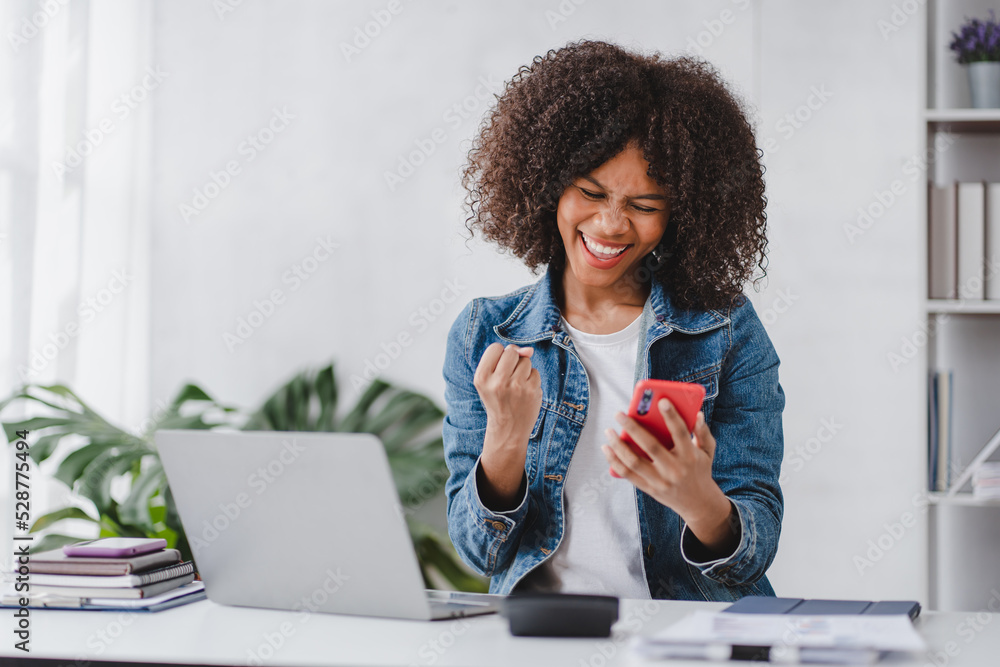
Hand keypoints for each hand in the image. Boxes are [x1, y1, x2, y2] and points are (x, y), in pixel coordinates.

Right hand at [473, 343, 541, 509]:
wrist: (508, 428)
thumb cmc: (498, 399)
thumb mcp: (490, 380)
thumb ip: (504, 358)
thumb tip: (529, 350)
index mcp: (482, 378)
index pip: (495, 348)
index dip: (499, 356)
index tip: (498, 369)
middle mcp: (498, 382)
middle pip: (511, 351)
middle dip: (512, 361)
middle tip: (508, 378)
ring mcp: (517, 387)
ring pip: (525, 361)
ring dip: (523, 370)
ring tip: (516, 386)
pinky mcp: (532, 390)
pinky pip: (535, 372)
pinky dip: (531, 379)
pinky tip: (525, 392)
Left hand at [601, 399, 736, 554]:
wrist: (698, 503)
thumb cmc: (700, 470)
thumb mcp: (708, 452)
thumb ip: (703, 432)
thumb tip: (696, 414)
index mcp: (690, 456)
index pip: (680, 433)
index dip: (672, 417)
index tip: (661, 401)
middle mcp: (674, 469)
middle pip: (651, 446)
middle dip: (633, 428)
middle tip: (619, 413)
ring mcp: (660, 481)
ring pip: (634, 461)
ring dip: (618, 445)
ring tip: (609, 431)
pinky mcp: (649, 489)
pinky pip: (627, 474)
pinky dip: (614, 461)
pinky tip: (607, 448)